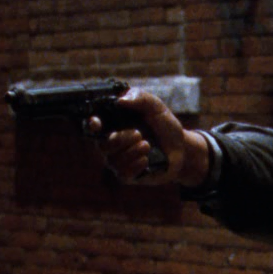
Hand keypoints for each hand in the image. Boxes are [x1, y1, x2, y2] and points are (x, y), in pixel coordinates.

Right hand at [84, 90, 207, 186]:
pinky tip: (146, 159)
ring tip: (147, 145)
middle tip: (139, 134)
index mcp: (115, 125)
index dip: (90, 125)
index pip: (93, 127)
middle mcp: (113, 144)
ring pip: (113, 161)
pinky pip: (123, 174)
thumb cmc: (164, 125)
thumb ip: (140, 97)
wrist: (181, 147)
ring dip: (132, 152)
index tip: (96, 123)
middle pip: (103, 146)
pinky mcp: (128, 175)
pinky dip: (135, 166)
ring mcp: (119, 160)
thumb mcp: (156, 107)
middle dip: (120, 139)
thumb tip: (120, 101)